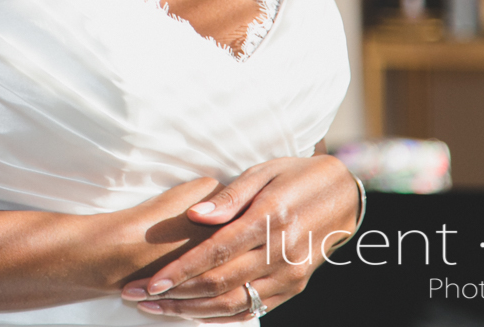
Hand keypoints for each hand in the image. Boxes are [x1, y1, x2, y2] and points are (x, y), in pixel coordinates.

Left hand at [119, 155, 357, 321]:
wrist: (344, 195)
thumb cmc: (294, 175)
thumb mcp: (262, 171)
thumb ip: (228, 197)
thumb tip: (194, 215)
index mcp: (269, 219)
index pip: (216, 252)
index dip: (181, 271)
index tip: (151, 282)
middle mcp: (281, 253)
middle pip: (220, 284)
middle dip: (175, 295)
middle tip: (139, 297)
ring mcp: (291, 275)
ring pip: (235, 303)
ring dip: (192, 311)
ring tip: (156, 309)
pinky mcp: (295, 287)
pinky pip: (254, 309)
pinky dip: (221, 316)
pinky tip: (192, 314)